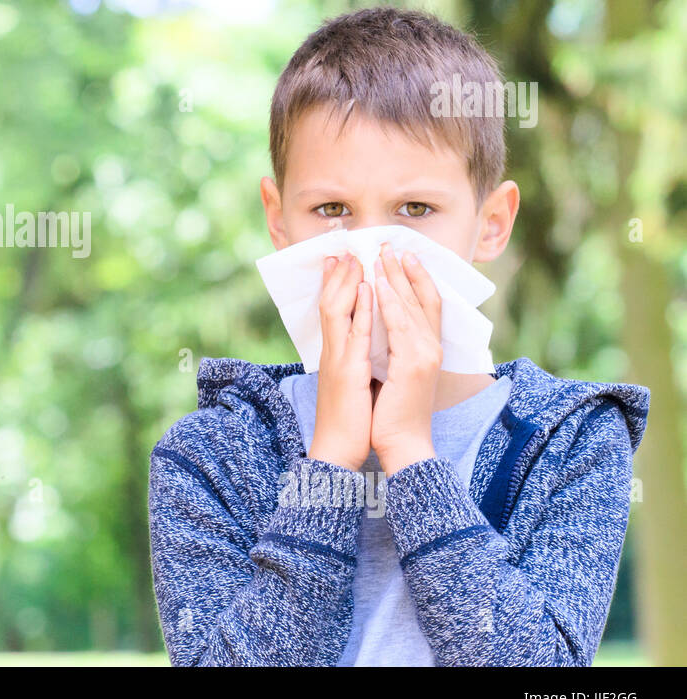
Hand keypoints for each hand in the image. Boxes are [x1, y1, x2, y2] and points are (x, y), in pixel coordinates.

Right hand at [310, 252, 373, 471]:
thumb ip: (353, 362)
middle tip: (344, 248)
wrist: (337, 449)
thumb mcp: (351, 384)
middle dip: (338, 274)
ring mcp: (338, 358)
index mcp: (336, 354)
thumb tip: (362, 349)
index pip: (335, 312)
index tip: (342, 261)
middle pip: (332, 303)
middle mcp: (333, 351)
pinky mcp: (347, 370)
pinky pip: (355, 332)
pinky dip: (360, 307)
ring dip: (346, 280)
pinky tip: (366, 288)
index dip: (337, 285)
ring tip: (353, 255)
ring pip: (339, 310)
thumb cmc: (349, 421)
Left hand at [370, 242, 440, 474]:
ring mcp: (424, 355)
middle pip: (422, 298)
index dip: (417, 278)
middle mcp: (431, 348)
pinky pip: (400, 327)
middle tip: (391, 244)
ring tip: (383, 254)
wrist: (402, 443)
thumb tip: (387, 328)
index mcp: (427, 349)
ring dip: (397, 278)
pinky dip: (391, 304)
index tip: (404, 255)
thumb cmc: (394, 412)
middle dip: (405, 270)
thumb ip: (397, 348)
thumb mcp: (396, 372)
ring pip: (412, 307)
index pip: (427, 304)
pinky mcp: (412, 365)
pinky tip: (380, 286)